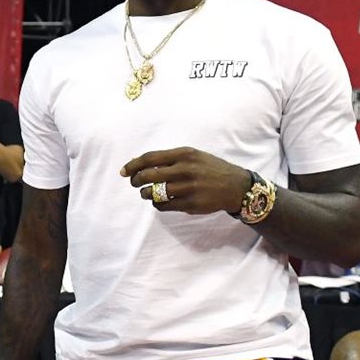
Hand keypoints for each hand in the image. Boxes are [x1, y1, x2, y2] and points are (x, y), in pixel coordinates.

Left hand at [121, 147, 250, 214]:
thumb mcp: (193, 156)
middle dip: (136, 181)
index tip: (124, 171)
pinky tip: (160, 201)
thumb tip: (140, 163)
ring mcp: (188, 188)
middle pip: (148, 176)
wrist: (235, 186)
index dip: (133, 165)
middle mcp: (186, 170)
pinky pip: (164, 205)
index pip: (150, 158)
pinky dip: (157, 204)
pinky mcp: (191, 204)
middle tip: (134, 183)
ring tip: (147, 193)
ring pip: (154, 193)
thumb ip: (169, 159)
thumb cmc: (210, 169)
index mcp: (184, 154)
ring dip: (145, 194)